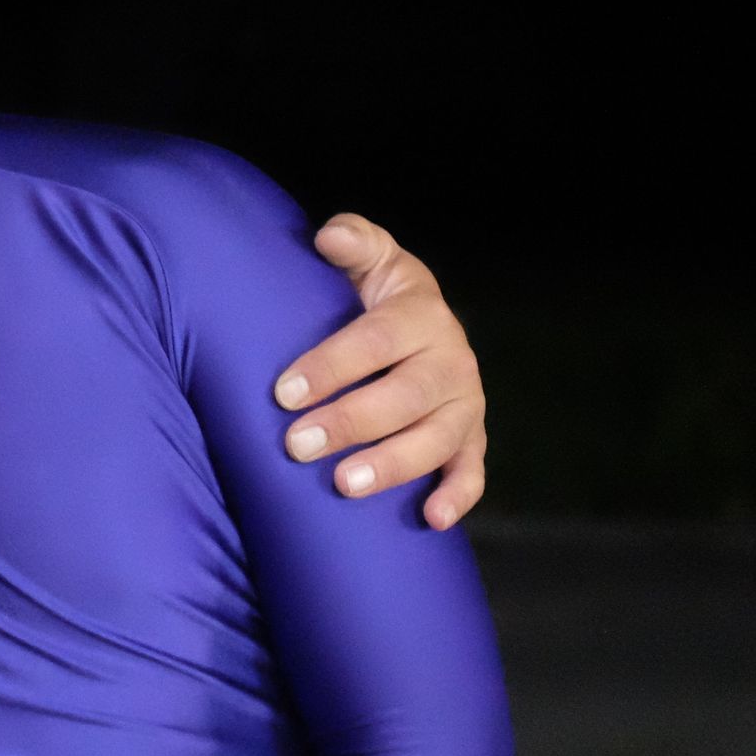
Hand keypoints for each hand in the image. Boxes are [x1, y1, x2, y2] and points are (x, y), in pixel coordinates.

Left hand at [276, 213, 488, 528]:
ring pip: (437, 438)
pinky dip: (458, 495)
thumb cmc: (376, 296)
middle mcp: (450, 360)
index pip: (376, 341)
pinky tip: (433, 519)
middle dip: (350, 422)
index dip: (332, 366)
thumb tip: (328, 236)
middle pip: (404, 396)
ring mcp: (464, 403)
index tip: (283, 393)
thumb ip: (352, 243)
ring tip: (345, 484)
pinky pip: (473, 470)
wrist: (420, 322)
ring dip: (393, 464)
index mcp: (421, 315)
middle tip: (296, 445)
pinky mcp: (472, 438)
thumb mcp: (370, 260)